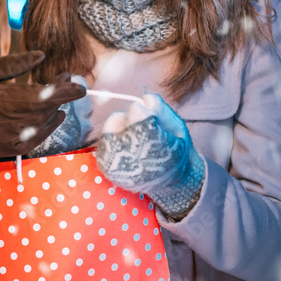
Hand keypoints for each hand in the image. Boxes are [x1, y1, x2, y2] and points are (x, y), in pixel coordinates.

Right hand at [0, 51, 86, 158]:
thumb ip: (13, 64)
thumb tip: (40, 56)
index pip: (43, 97)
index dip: (64, 92)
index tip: (78, 85)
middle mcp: (5, 124)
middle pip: (45, 111)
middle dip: (59, 96)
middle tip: (62, 81)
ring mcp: (3, 140)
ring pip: (41, 128)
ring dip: (54, 113)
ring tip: (58, 99)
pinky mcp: (0, 149)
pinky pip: (31, 143)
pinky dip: (44, 132)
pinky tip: (49, 121)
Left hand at [96, 93, 204, 219]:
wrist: (172, 182)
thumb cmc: (176, 150)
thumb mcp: (177, 126)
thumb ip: (160, 108)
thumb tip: (142, 98)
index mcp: (151, 142)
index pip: (136, 111)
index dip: (145, 112)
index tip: (153, 121)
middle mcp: (128, 154)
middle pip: (118, 118)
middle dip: (131, 119)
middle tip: (144, 131)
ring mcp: (114, 162)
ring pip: (109, 127)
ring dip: (120, 128)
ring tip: (135, 141)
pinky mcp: (106, 167)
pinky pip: (104, 141)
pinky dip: (114, 140)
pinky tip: (127, 148)